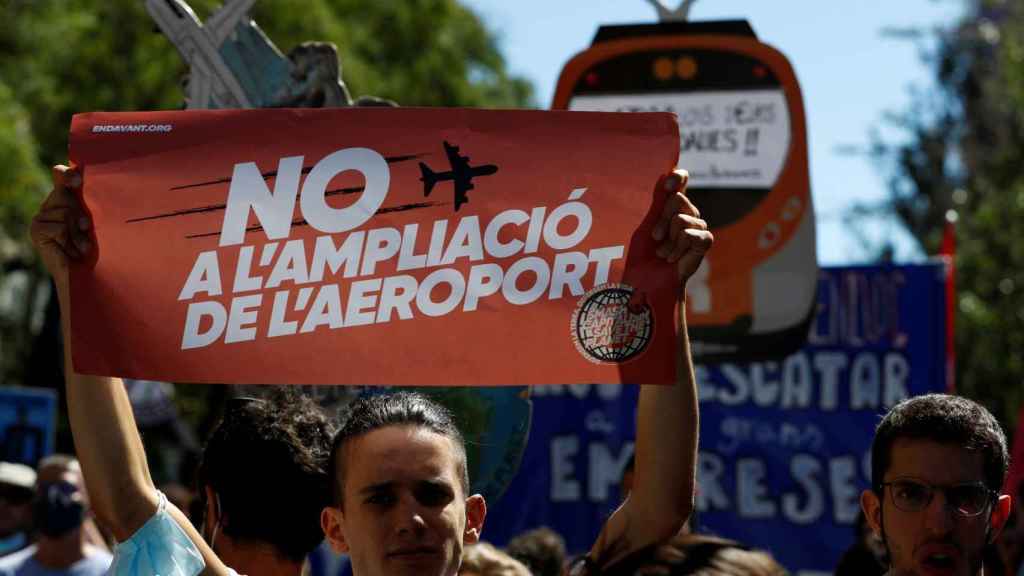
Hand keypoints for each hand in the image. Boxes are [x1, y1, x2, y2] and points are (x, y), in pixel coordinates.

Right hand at [30, 166, 90, 292]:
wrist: (88, 274)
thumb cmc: (97, 246)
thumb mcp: (97, 222)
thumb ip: (92, 203)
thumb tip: (91, 183)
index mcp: (66, 199)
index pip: (61, 175)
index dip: (67, 175)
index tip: (77, 180)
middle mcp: (51, 205)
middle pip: (65, 194)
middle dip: (80, 212)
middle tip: (86, 229)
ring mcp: (41, 217)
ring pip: (64, 212)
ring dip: (78, 230)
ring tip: (81, 244)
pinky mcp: (37, 230)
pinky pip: (59, 227)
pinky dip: (70, 239)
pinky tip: (73, 249)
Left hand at [651, 169, 712, 282]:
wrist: (648, 280)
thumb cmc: (644, 252)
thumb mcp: (647, 222)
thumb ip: (659, 199)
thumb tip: (666, 173)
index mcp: (672, 204)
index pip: (680, 180)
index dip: (677, 177)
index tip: (669, 182)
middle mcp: (687, 212)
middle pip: (677, 199)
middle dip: (662, 220)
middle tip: (656, 238)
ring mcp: (698, 226)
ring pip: (681, 219)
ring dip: (668, 240)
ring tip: (663, 252)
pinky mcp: (705, 241)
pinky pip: (690, 234)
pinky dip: (677, 248)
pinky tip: (673, 258)